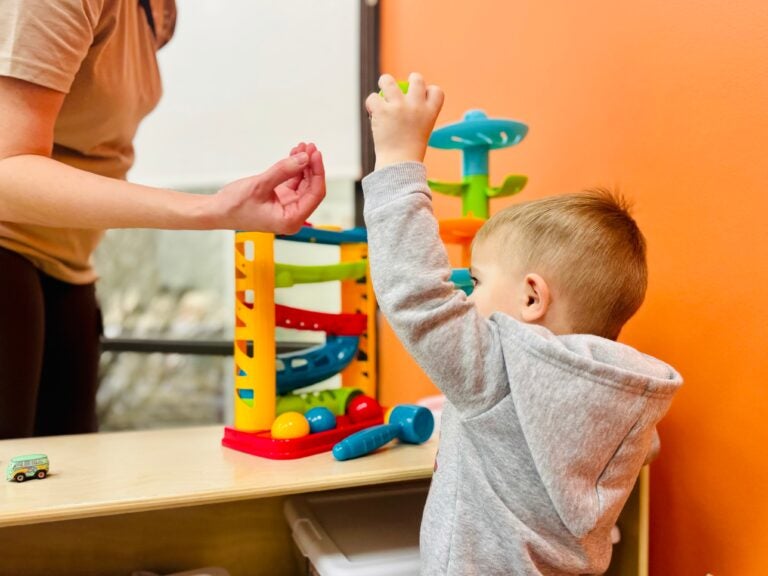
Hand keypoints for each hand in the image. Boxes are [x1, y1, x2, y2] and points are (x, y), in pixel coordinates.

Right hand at [210, 142, 324, 232]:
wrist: (217, 211)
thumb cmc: (234, 206)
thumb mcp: (260, 185)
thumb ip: (284, 171)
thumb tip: (304, 158)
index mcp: (291, 219)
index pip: (314, 194)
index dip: (318, 172)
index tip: (315, 155)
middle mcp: (292, 215)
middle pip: (311, 188)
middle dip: (311, 166)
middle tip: (309, 147)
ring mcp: (287, 206)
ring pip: (303, 183)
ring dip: (303, 165)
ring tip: (302, 147)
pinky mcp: (280, 199)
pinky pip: (293, 182)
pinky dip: (294, 168)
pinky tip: (294, 154)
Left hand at [365, 72, 443, 169]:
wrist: (399, 165)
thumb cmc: (409, 154)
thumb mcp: (421, 132)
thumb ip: (416, 116)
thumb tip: (403, 103)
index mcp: (430, 112)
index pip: (436, 91)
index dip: (428, 91)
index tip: (421, 99)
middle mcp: (416, 105)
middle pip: (416, 78)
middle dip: (410, 80)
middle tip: (403, 92)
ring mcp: (399, 106)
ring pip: (388, 80)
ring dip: (384, 83)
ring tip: (383, 94)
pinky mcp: (383, 110)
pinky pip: (373, 97)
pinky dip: (371, 104)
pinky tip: (373, 113)